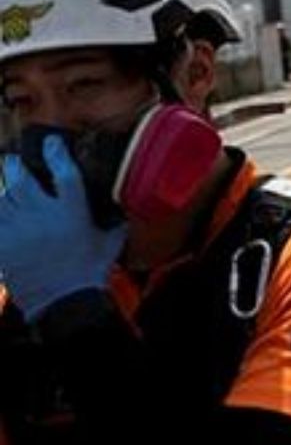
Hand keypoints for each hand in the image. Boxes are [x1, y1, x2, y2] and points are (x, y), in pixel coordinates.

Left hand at [0, 137, 126, 321]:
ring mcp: (18, 228)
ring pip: (3, 198)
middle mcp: (42, 213)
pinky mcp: (2, 245)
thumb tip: (125, 211)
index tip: (51, 142)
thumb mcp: (110, 243)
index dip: (56, 152)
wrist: (63, 301)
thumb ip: (116, 223)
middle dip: (15, 166)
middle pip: (21, 179)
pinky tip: (2, 215)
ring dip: (5, 193)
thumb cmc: (89, 272)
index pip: (63, 170)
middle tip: (13, 161)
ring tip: (7, 189)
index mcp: (71, 210)